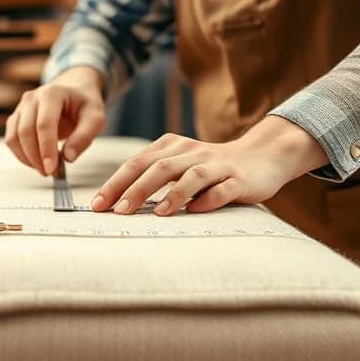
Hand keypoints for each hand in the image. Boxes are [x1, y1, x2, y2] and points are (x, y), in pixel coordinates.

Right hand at [5, 67, 107, 175]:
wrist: (74, 91)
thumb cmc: (84, 104)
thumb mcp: (95, 118)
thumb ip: (84, 137)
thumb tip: (68, 157)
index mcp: (52, 94)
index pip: (44, 124)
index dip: (46, 148)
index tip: (51, 168)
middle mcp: (32, 98)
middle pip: (25, 132)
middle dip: (36, 157)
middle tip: (50, 172)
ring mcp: (21, 108)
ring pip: (13, 137)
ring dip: (27, 158)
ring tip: (45, 169)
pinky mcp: (16, 118)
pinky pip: (11, 140)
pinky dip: (21, 155)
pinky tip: (36, 162)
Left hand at [92, 116, 329, 215]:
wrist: (262, 157)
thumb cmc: (211, 169)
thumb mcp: (178, 167)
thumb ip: (152, 178)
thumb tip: (115, 203)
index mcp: (172, 146)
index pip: (137, 163)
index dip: (115, 183)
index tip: (97, 205)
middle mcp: (192, 152)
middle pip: (159, 168)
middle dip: (135, 189)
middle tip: (117, 211)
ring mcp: (217, 165)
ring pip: (191, 176)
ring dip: (172, 194)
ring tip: (155, 213)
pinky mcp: (239, 179)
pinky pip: (223, 189)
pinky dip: (209, 199)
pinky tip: (196, 210)